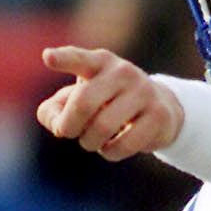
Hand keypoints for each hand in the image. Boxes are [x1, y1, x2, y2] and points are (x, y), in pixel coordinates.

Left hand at [37, 45, 184, 159]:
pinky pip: (124, 144)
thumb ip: (54, 110)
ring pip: (103, 127)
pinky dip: (110, 152)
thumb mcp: (79, 99)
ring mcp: (143, 92)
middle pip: (83, 103)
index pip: (79, 59)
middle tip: (67, 133)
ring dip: (89, 142)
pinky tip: (111, 147)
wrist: (162, 108)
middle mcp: (122, 72)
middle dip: (68, 126)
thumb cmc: (108, 102)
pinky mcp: (158, 115)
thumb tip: (56, 125)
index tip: (48, 58)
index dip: (63, 59)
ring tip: (92, 141)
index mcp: (99, 62)